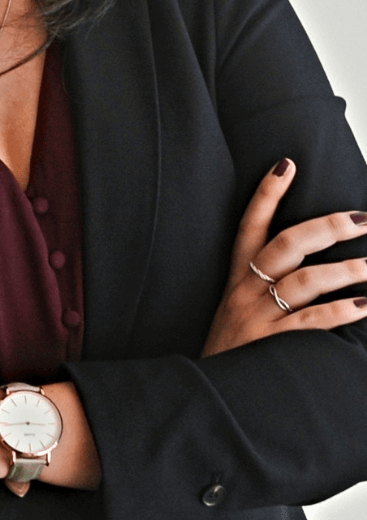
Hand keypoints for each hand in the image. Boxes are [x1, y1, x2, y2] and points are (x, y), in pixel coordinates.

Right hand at [202, 157, 366, 356]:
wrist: (207, 393)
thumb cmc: (233, 349)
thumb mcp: (237, 307)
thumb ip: (264, 283)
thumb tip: (310, 261)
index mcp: (238, 276)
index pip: (250, 224)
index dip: (266, 193)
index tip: (286, 164)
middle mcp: (246, 290)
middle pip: (286, 245)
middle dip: (327, 228)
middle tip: (362, 218)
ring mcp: (259, 316)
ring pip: (305, 281)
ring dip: (346, 270)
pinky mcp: (272, 345)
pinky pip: (312, 321)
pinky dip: (341, 311)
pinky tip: (365, 306)